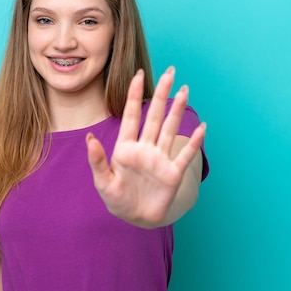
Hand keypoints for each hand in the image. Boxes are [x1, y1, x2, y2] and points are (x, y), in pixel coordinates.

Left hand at [86, 67, 205, 227]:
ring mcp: (160, 159)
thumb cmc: (117, 198)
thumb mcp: (103, 182)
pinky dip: (193, 143)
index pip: (131, 116)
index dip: (135, 96)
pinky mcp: (172, 174)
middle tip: (170, 72)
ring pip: (169, 129)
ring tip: (185, 90)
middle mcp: (145, 148)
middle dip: (162, 94)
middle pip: (154, 116)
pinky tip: (201, 128)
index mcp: (126, 148)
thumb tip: (90, 138)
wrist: (136, 218)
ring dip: (177, 111)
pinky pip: (185, 156)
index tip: (139, 75)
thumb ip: (97, 160)